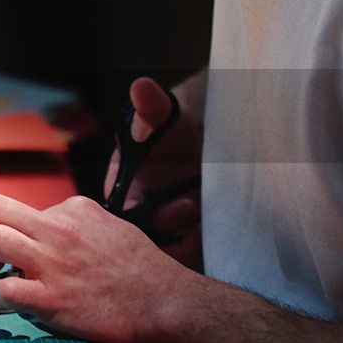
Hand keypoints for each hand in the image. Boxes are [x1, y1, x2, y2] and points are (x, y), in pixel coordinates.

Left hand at [0, 193, 186, 342]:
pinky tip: (9, 299)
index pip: (23, 208)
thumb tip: (47, 229)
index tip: (13, 244)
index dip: (13, 228)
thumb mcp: (109, 226)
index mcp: (74, 210)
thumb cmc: (142, 269)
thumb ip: (76, 225)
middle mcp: (59, 230)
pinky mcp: (52, 299)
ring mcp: (54, 264)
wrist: (166, 302)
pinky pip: (5, 289)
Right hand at [105, 77, 202, 268]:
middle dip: (177, 235)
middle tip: (199, 208)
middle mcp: (140, 222)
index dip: (154, 220)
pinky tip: (222, 227)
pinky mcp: (186, 243)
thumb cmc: (168, 130)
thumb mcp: (159, 117)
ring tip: (214, 215)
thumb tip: (142, 86)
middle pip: (152, 247)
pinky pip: (192, 257)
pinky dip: (206, 247)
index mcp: (121, 198)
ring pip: (175, 254)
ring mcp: (164, 236)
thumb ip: (149, 107)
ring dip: (195, 241)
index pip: (128, 224)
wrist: (195, 144)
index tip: (184, 204)